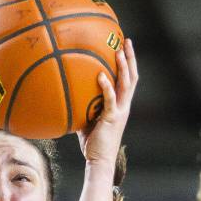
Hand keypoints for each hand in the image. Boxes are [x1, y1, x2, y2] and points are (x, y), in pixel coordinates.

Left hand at [77, 38, 137, 165]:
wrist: (99, 160)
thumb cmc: (92, 143)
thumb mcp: (87, 120)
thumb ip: (84, 106)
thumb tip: (69, 93)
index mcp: (120, 105)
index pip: (128, 81)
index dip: (128, 64)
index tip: (124, 48)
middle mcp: (124, 106)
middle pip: (132, 77)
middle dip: (130, 58)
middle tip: (126, 40)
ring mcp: (120, 111)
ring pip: (126, 84)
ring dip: (123, 66)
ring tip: (119, 50)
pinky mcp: (112, 118)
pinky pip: (110, 99)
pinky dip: (107, 86)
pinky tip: (101, 75)